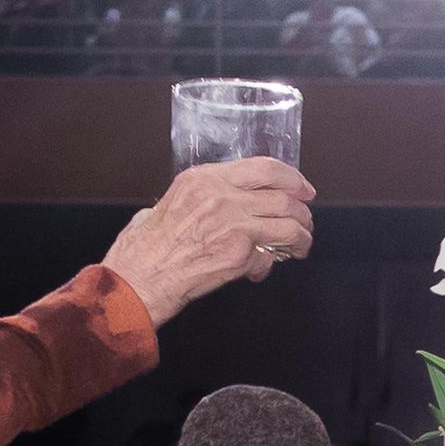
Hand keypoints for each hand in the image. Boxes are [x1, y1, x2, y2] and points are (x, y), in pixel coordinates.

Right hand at [104, 157, 315, 325]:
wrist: (138, 278)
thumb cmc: (144, 248)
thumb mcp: (167, 204)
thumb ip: (196, 197)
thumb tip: (220, 201)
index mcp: (204, 179)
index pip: (264, 167)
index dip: (291, 178)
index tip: (302, 188)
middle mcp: (221, 196)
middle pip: (283, 197)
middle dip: (302, 212)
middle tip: (305, 222)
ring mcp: (233, 224)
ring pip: (288, 226)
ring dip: (300, 238)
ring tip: (299, 247)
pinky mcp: (238, 254)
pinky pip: (268, 257)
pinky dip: (268, 266)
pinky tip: (259, 271)